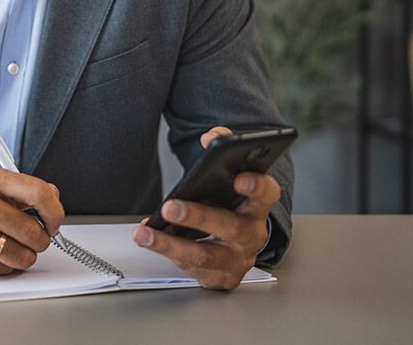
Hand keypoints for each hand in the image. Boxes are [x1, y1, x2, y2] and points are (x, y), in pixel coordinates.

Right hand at [0, 167, 63, 275]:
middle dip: (40, 241)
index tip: (54, 223)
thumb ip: (24, 191)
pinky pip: (3, 269)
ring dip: (24, 256)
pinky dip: (4, 266)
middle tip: (33, 239)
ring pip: (21, 256)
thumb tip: (54, 204)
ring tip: (13, 247)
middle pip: (33, 231)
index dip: (55, 213)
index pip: (39, 193)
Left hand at [132, 126, 279, 289]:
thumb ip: (220, 149)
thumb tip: (211, 137)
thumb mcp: (225, 175)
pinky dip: (167, 253)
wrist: (232, 240)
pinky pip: (193, 269)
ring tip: (146, 232)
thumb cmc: (226, 202)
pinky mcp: (221, 277)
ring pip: (206, 255)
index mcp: (258, 204)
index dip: (256, 186)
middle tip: (171, 206)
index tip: (239, 178)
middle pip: (231, 226)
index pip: (266, 192)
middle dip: (198, 217)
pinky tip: (149, 240)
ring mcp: (237, 258)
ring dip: (172, 243)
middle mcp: (252, 233)